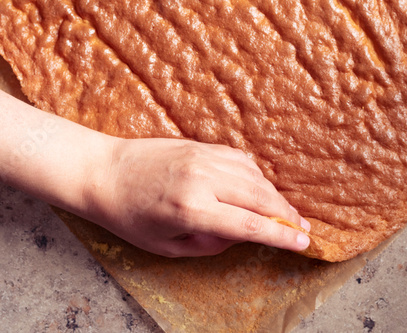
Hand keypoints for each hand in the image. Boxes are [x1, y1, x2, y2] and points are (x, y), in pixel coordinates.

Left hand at [83, 138, 309, 256]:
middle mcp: (202, 179)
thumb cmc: (128, 216)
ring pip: (254, 176)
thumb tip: (241, 235)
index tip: (303, 242)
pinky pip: (239, 159)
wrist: (103, 172)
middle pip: (260, 198)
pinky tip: (259, 187)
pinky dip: (255, 175)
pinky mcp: (199, 145)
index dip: (281, 235)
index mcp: (191, 210)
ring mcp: (202, 157)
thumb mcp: (166, 246)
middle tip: (303, 228)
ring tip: (285, 211)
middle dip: (286, 215)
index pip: (250, 225)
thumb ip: (209, 244)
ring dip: (274, 195)